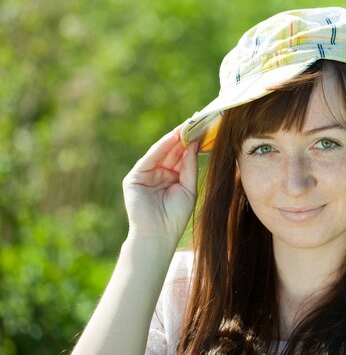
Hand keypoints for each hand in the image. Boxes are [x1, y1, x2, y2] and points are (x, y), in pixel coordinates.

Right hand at [122, 126, 198, 243]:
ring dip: (173, 138)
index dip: (191, 142)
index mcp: (171, 177)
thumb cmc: (175, 216)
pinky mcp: (134, 178)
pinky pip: (150, 158)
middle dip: (183, 136)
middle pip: (172, 150)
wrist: (159, 234)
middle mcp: (158, 173)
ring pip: (161, 151)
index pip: (181, 155)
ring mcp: (145, 175)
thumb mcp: (188, 187)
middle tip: (197, 120)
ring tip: (187, 125)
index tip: (203, 128)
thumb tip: (194, 143)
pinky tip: (173, 137)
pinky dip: (161, 147)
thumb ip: (189, 165)